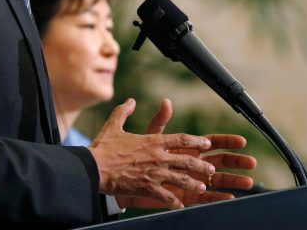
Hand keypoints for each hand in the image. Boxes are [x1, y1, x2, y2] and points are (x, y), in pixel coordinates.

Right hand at [88, 98, 214, 208]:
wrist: (94, 168)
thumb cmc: (103, 147)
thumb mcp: (113, 125)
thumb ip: (124, 111)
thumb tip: (131, 101)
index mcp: (152, 141)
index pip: (181, 139)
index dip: (196, 141)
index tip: (206, 143)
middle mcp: (158, 157)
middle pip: (187, 161)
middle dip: (202, 165)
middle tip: (211, 169)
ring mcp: (154, 174)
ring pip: (182, 180)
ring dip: (194, 184)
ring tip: (201, 188)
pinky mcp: (148, 189)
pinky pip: (167, 197)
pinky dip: (175, 202)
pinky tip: (180, 205)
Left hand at [117, 99, 256, 208]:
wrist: (125, 177)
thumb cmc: (137, 156)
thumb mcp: (150, 137)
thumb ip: (160, 122)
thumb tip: (166, 101)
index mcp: (187, 148)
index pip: (211, 143)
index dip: (226, 142)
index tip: (241, 141)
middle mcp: (192, 164)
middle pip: (219, 162)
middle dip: (236, 162)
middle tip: (251, 162)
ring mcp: (190, 180)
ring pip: (216, 181)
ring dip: (232, 181)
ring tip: (248, 182)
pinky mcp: (183, 195)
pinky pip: (203, 198)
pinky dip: (216, 198)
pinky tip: (229, 197)